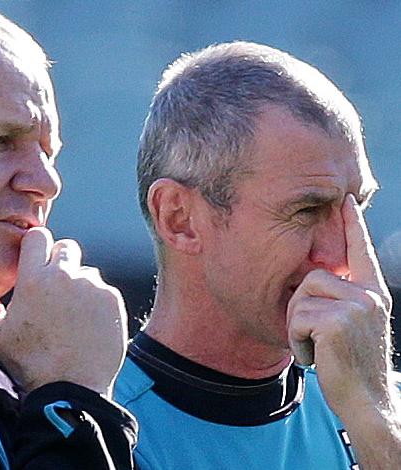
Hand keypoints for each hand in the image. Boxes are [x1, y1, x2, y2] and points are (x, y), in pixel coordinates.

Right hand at [0, 227, 127, 396]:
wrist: (71, 390)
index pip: (38, 236)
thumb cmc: (29, 363)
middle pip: (66, 248)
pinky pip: (103, 289)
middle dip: (60, 263)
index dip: (37, 247)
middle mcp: (64, 276)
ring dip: (79, 284)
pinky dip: (97, 302)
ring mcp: (92, 287)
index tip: (36, 262)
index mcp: (33, 280)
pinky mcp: (112, 300)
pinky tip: (87, 324)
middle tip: (54, 291)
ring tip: (71, 315)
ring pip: (86, 271)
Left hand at [286, 194, 392, 415]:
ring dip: (297, 327)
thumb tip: (314, 281)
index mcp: (372, 292)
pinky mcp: (337, 321)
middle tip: (312, 337)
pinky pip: (297, 318)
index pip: (360, 250)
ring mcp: (356, 307)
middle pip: (311, 277)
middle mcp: (368, 294)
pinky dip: (297, 341)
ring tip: (316, 348)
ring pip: (301, 298)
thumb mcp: (353, 327)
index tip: (345, 199)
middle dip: (300, 308)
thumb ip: (341, 301)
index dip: (352, 224)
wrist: (366, 400)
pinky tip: (315, 356)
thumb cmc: (352, 365)